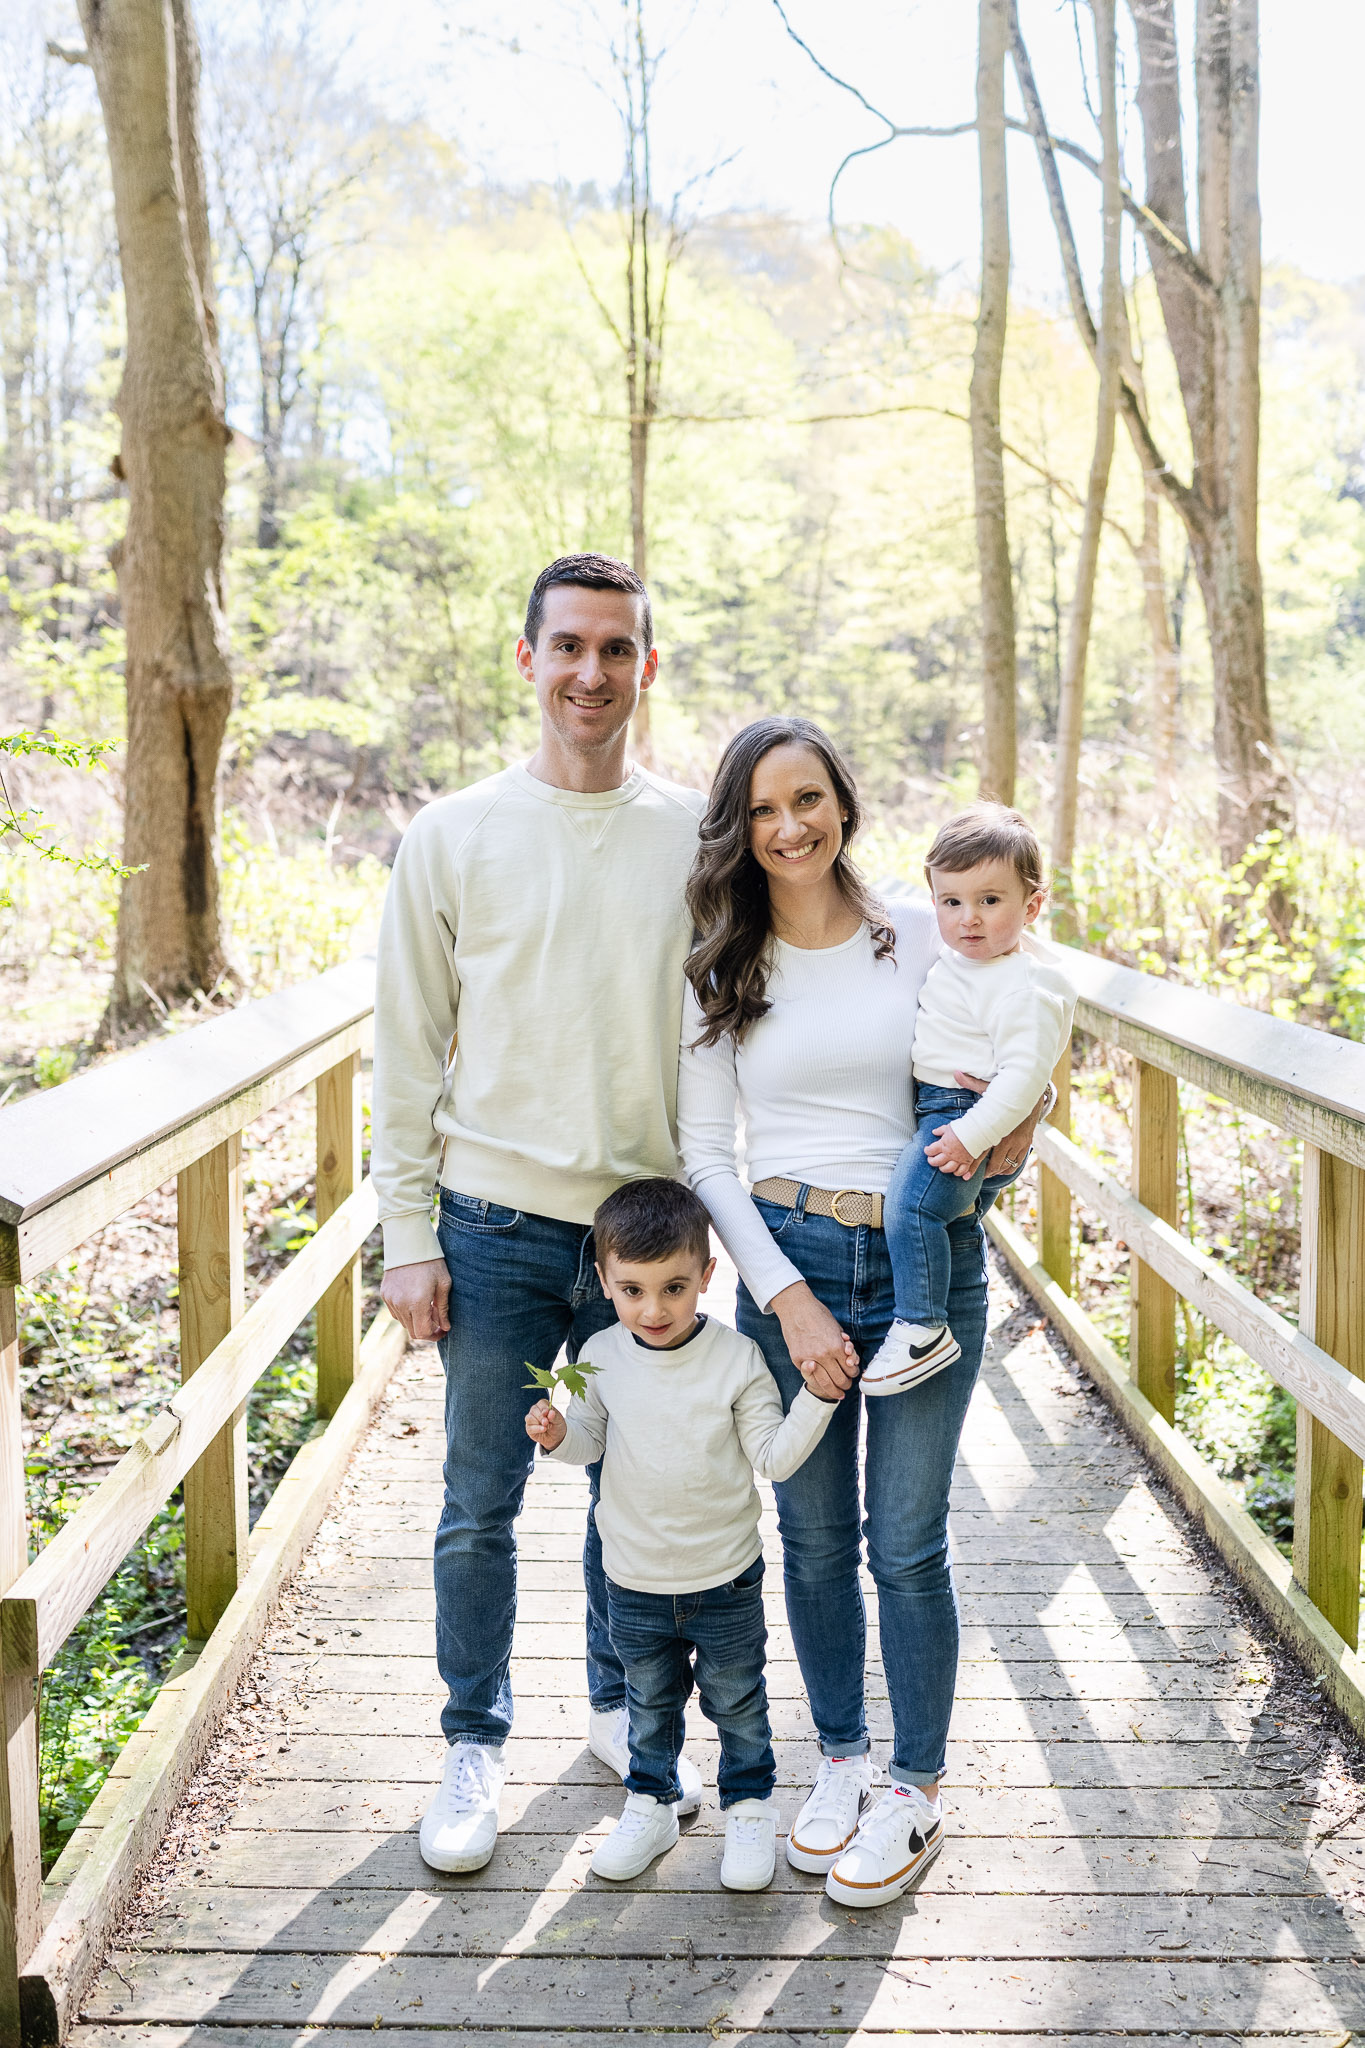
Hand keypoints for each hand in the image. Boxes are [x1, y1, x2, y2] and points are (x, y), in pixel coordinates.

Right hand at [380, 1257, 450, 1341]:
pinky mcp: (385, 1294)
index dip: (434, 1335)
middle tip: (437, 1319)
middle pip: (412, 1331)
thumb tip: (445, 1327)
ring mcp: (391, 1300)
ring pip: (404, 1323)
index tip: (443, 1330)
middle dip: (426, 1329)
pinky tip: (415, 1300)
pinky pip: (396, 1312)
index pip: (423, 1333)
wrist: (409, 1243)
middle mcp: (401, 1304)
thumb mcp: (443, 1284)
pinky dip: (406, 1312)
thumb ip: (443, 1309)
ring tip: (428, 1307)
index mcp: (417, 1303)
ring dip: (416, 1321)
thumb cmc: (431, 1262)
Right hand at [526, 1399, 565, 1449]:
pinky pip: (529, 1427)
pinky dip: (537, 1429)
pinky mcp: (529, 1428)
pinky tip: (543, 1430)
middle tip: (547, 1422)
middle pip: (534, 1409)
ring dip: (538, 1422)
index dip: (544, 1408)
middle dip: (541, 1416)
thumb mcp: (559, 1420)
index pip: (541, 1403)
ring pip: (529, 1418)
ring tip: (546, 1427)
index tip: (549, 1414)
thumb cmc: (557, 1426)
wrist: (556, 1437)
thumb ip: (553, 1415)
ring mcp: (531, 1419)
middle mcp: (536, 1411)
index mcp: (544, 1406)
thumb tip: (549, 1412)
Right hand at [771, 1280, 857, 1401]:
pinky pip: (810, 1376)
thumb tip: (850, 1359)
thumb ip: (843, 1345)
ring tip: (838, 1393)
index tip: (852, 1375)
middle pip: (840, 1380)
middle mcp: (824, 1355)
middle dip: (845, 1385)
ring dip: (834, 1391)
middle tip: (846, 1387)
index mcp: (836, 1346)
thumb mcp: (837, 1328)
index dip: (853, 1374)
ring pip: (825, 1383)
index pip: (850, 1369)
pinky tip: (822, 1384)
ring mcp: (809, 1358)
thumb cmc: (818, 1315)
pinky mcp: (797, 1360)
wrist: (796, 1308)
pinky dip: (817, 1381)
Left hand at [925, 1124, 978, 1177]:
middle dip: (931, 1161)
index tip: (927, 1150)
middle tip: (931, 1159)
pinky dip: (957, 1173)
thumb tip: (934, 1132)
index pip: (930, 1151)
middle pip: (936, 1162)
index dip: (927, 1151)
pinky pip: (961, 1171)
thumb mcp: (949, 1127)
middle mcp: (949, 1154)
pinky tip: (955, 1171)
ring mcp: (958, 1159)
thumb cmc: (962, 1128)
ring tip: (941, 1166)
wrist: (976, 1131)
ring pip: (947, 1169)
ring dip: (942, 1168)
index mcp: (943, 1145)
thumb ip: (941, 1130)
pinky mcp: (967, 1162)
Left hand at [953, 1072, 1049, 1177]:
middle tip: (974, 1177)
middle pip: (995, 1163)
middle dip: (985, 1172)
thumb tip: (956, 1072)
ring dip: (997, 1171)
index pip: (982, 1151)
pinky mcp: (1027, 1143)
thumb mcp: (990, 1087)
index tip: (965, 1174)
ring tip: (988, 1174)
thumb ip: (971, 1082)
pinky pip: (1019, 1161)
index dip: (973, 1164)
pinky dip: (1010, 1167)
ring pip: (1008, 1164)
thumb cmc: (1010, 1090)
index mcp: (997, 1128)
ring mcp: (1020, 1142)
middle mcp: (1008, 1138)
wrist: (1034, 1093)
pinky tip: (1003, 1169)